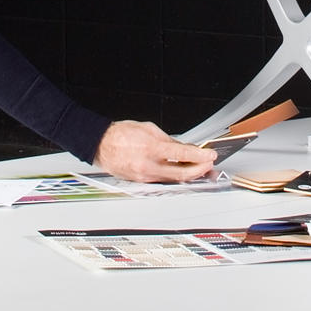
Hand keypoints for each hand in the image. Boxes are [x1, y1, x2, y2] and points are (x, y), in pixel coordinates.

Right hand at [96, 119, 217, 183]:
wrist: (100, 145)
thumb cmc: (120, 134)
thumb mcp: (148, 129)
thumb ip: (169, 140)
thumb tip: (185, 147)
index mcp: (150, 148)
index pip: (182, 154)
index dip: (200, 156)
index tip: (210, 155)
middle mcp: (148, 165)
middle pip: (181, 174)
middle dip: (199, 170)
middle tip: (208, 164)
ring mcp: (144, 176)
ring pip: (173, 179)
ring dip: (188, 174)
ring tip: (198, 167)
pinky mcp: (141, 182)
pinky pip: (163, 180)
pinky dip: (174, 176)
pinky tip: (180, 170)